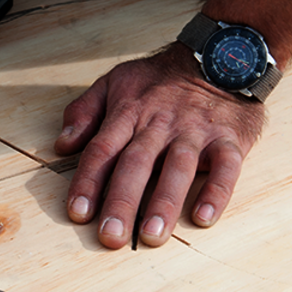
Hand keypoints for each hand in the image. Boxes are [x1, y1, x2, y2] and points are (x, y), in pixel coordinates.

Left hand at [54, 42, 264, 248]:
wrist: (220, 56)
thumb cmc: (162, 78)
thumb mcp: (115, 81)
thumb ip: (84, 111)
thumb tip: (62, 144)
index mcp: (129, 112)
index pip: (103, 150)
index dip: (88, 182)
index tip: (78, 212)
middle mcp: (160, 124)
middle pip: (136, 164)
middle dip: (122, 201)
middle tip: (111, 235)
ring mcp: (195, 132)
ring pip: (177, 168)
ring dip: (164, 202)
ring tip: (151, 235)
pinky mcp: (229, 139)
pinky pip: (225, 167)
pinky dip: (217, 191)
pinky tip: (204, 217)